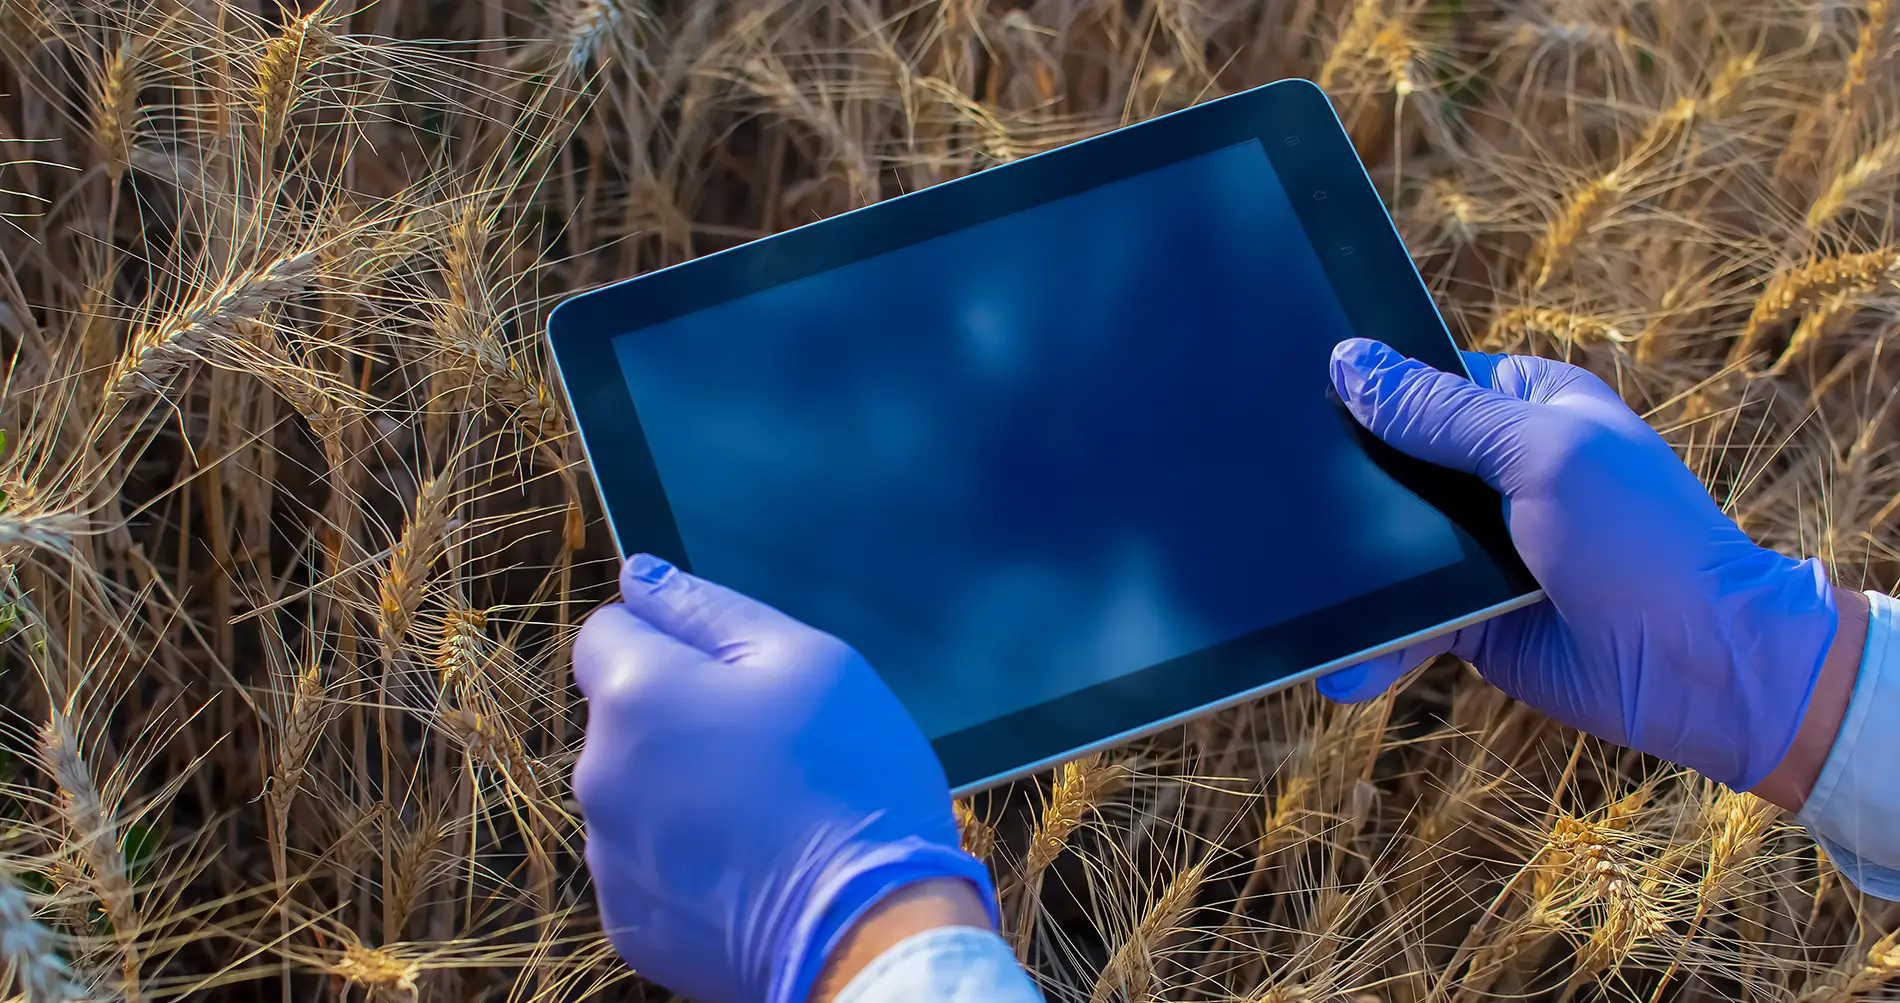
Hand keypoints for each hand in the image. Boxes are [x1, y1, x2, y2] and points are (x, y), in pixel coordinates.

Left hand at [573, 554, 995, 1002]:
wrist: (870, 928)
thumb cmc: (851, 779)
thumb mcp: (807, 659)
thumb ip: (708, 608)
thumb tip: (640, 576)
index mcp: (636, 694)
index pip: (607, 632)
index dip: (669, 639)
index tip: (729, 673)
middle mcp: (598, 773)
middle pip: (622, 718)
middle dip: (677, 719)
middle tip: (768, 746)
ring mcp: (608, 855)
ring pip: (634, 792)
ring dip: (679, 790)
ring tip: (766, 812)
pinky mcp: (629, 920)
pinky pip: (646, 864)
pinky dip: (685, 859)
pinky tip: (750, 865)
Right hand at [1317, 339, 1838, 790]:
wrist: (1699, 669)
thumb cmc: (1642, 540)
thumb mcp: (1541, 453)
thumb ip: (1441, 415)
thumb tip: (1349, 364)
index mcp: (1526, 408)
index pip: (1426, 382)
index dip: (1368, 392)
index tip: (1296, 401)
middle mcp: (1499, 472)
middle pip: (1394, 464)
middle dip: (1343, 492)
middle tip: (1277, 509)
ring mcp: (1483, 548)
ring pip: (1389, 548)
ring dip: (1350, 578)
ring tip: (1298, 604)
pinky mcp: (1471, 619)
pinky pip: (1404, 623)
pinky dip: (1374, 645)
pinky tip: (1342, 667)